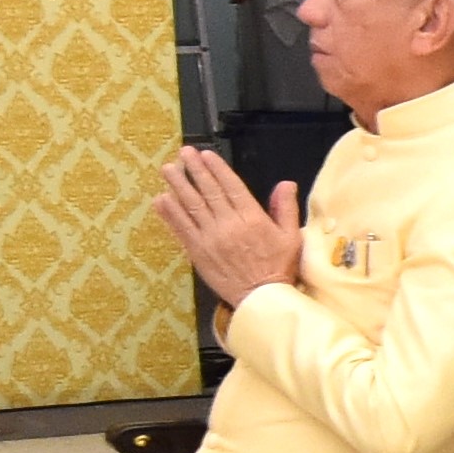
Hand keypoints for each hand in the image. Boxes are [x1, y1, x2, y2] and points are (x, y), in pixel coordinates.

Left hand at [157, 147, 303, 308]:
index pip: (231, 186)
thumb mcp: (291, 237)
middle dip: (195, 170)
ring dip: (178, 185)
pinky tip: (162, 199)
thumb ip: (286, 209)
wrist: (261, 299)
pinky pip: (181, 229)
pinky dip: (170, 213)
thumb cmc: (278, 268)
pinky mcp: (198, 252)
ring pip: (191, 206)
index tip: (206, 155)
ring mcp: (210, 238)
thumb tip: (286, 183)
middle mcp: (228, 225)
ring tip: (168, 169)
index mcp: (252, 218)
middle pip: (208, 191)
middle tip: (183, 153)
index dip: (217, 168)